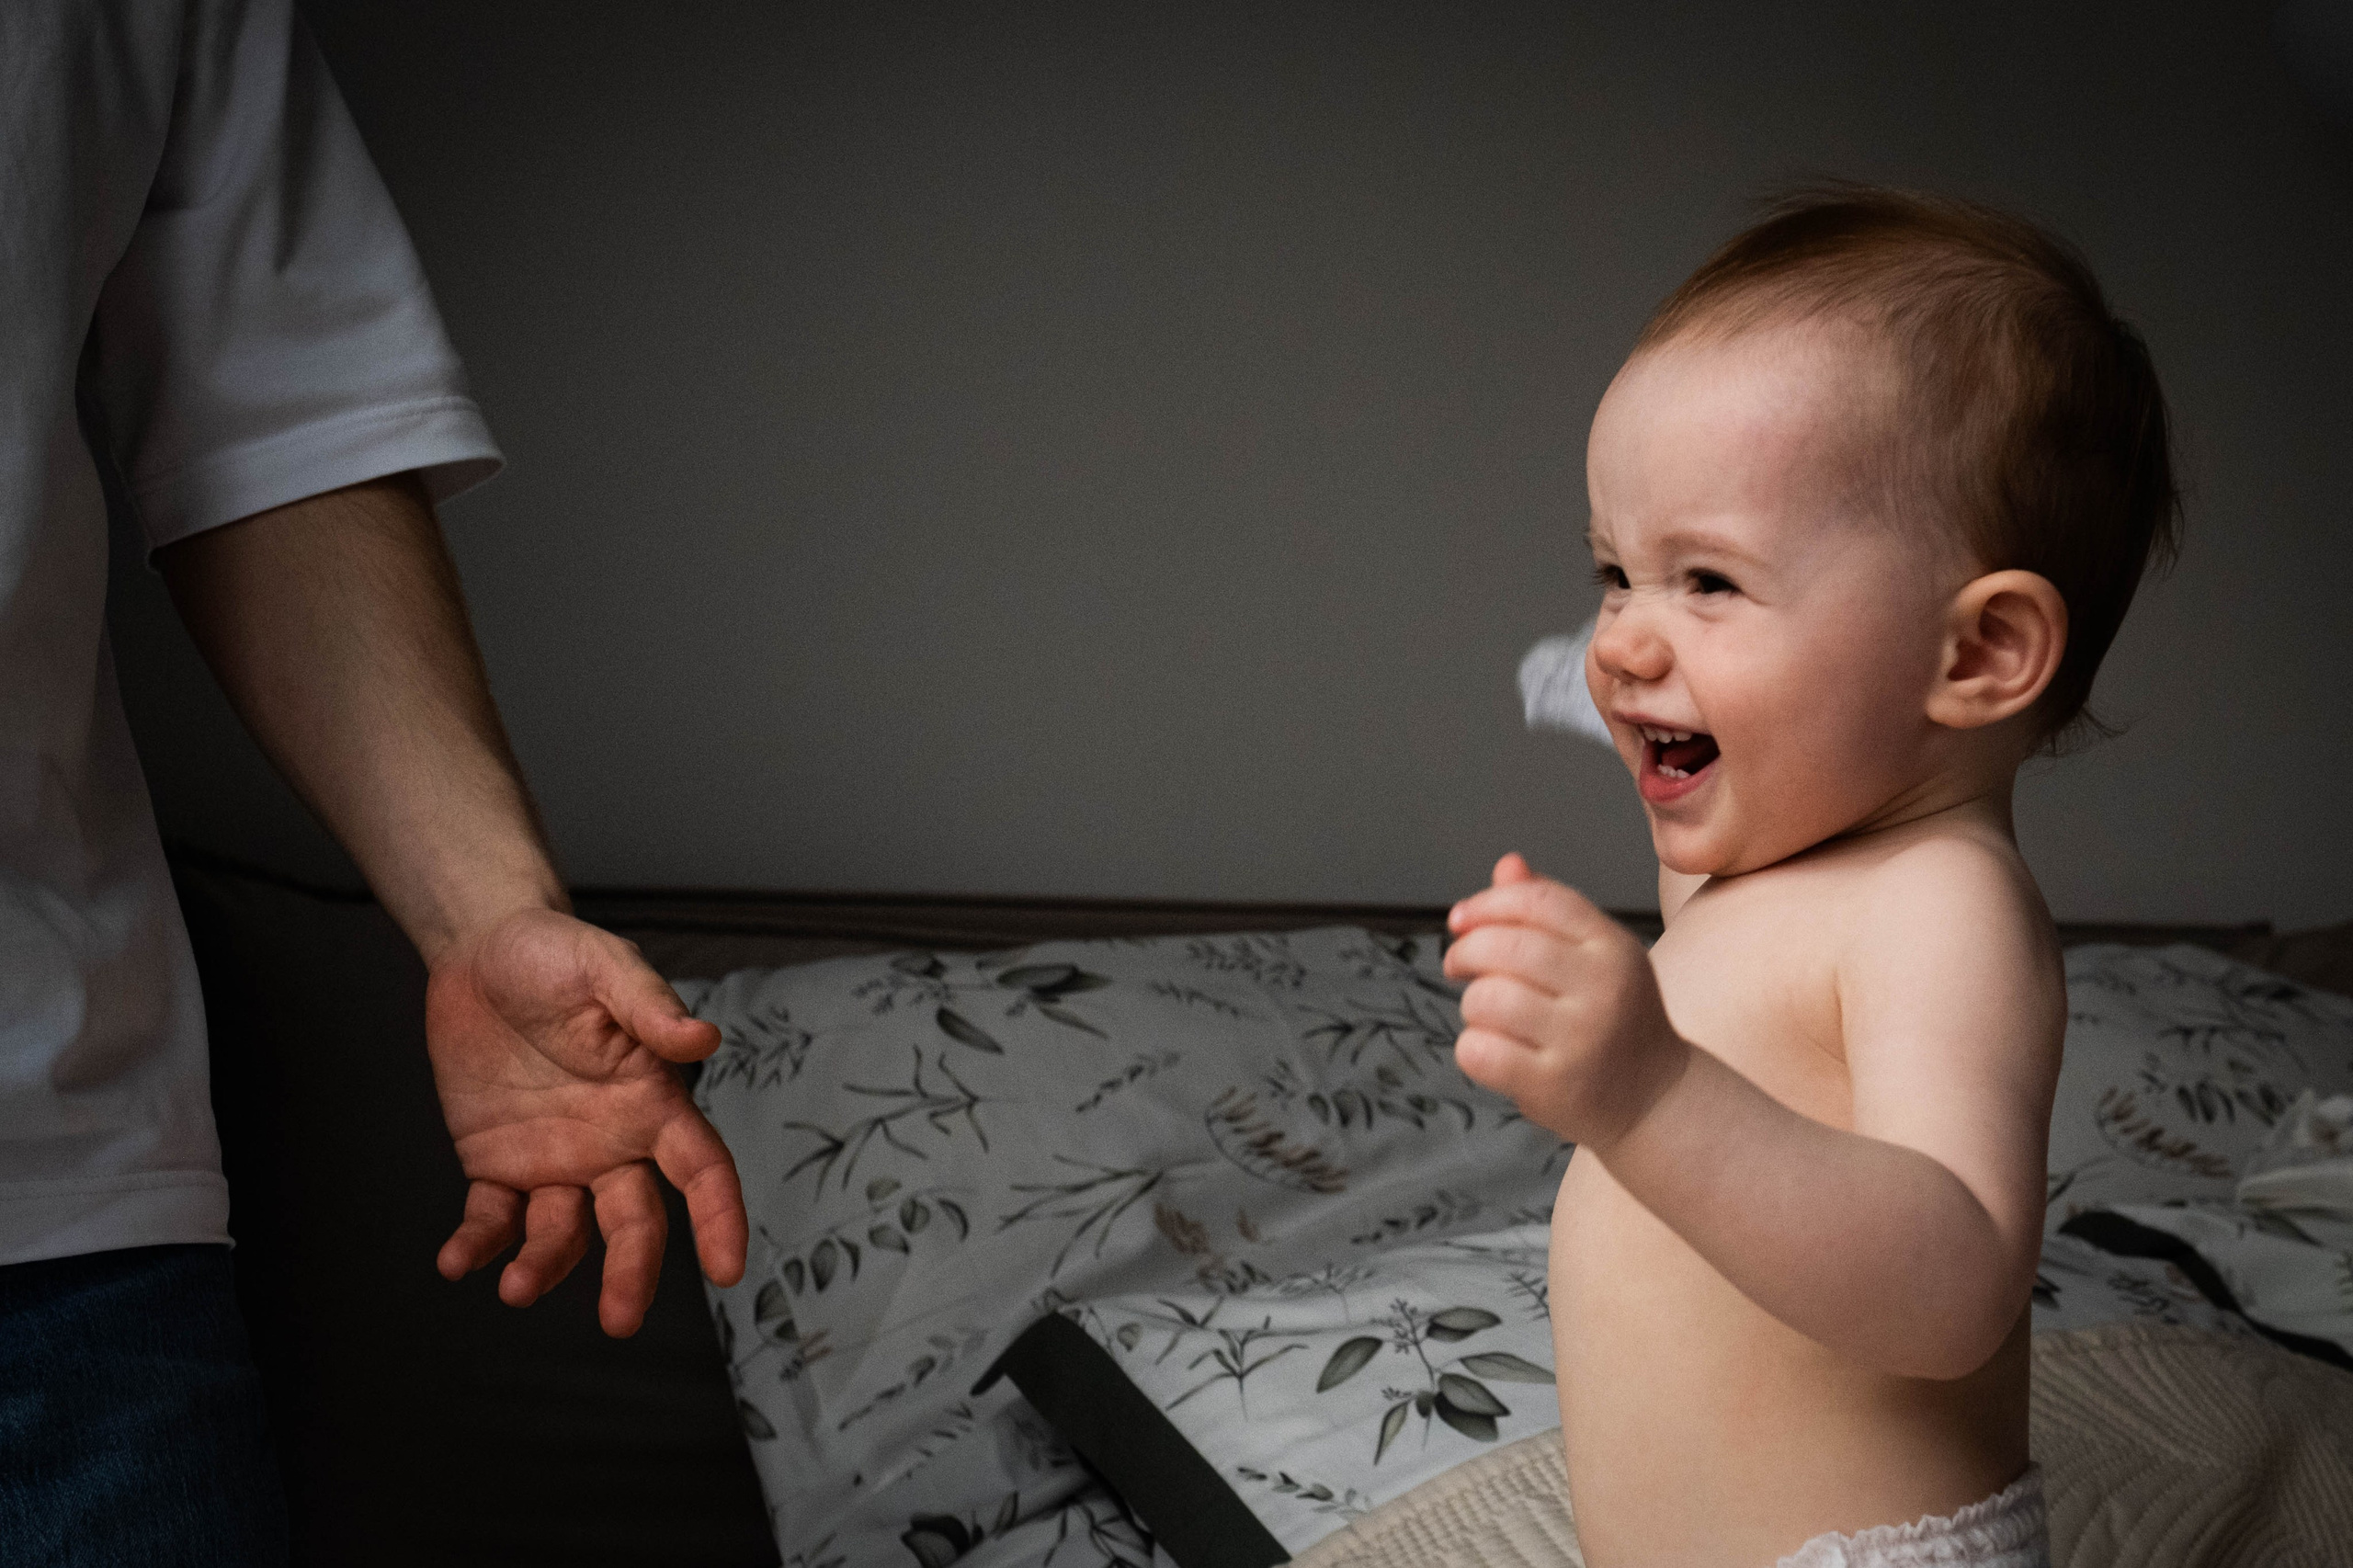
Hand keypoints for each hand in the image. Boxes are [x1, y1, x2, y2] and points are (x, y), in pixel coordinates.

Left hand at [425, 907, 747, 1335]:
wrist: (480, 952)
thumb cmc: (554, 952)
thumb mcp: (604, 967)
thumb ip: (650, 1006)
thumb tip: (704, 1040)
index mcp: (651, 1102)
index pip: (701, 1169)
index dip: (720, 1218)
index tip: (728, 1270)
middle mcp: (612, 1144)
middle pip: (635, 1222)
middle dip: (631, 1273)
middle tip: (620, 1319)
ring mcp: (555, 1160)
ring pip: (563, 1233)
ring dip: (545, 1267)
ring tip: (516, 1289)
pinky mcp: (496, 1165)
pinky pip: (492, 1219)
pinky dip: (478, 1246)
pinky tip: (456, 1262)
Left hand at [1443, 853, 1690, 1147]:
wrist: (1654, 1099)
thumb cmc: (1613, 1018)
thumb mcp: (1596, 956)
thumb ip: (1549, 910)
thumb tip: (1507, 865)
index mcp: (1613, 947)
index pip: (1538, 901)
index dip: (1487, 902)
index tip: (1460, 919)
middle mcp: (1603, 990)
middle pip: (1504, 948)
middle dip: (1466, 951)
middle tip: (1458, 965)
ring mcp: (1581, 1040)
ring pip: (1486, 999)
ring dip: (1473, 1005)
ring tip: (1490, 1016)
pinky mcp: (1554, 1085)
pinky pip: (1479, 1051)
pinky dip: (1473, 1049)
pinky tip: (1493, 1051)